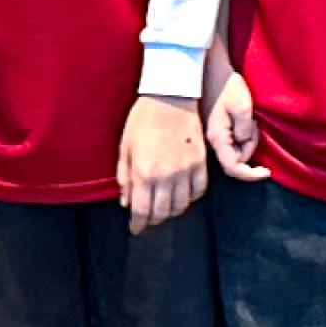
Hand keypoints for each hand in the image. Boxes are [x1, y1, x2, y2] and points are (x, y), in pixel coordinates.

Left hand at [118, 93, 206, 232]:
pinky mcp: (201, 164)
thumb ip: (125, 176)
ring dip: (171, 211)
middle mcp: (166, 177)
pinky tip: (182, 196)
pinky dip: (190, 198)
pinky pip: (198, 191)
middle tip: (147, 218)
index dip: (137, 224)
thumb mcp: (125, 147)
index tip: (135, 229)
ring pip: (181, 205)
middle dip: (153, 219)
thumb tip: (126, 202)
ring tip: (163, 208)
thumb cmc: (143, 119)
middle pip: (162, 212)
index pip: (141, 210)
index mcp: (144, 173)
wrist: (170, 97)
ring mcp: (186, 171)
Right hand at [204, 66, 268, 184]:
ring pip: (235, 150)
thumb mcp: (242, 106)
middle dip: (250, 148)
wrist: (212, 71)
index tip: (267, 172)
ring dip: (247, 140)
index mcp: (218, 138)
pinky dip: (243, 135)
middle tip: (255, 126)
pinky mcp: (218, 129)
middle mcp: (213, 140)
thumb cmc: (227, 87)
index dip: (250, 175)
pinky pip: (233, 142)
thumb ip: (245, 130)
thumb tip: (244, 142)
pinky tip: (245, 119)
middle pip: (236, 159)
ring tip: (250, 118)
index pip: (233, 167)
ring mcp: (214, 135)